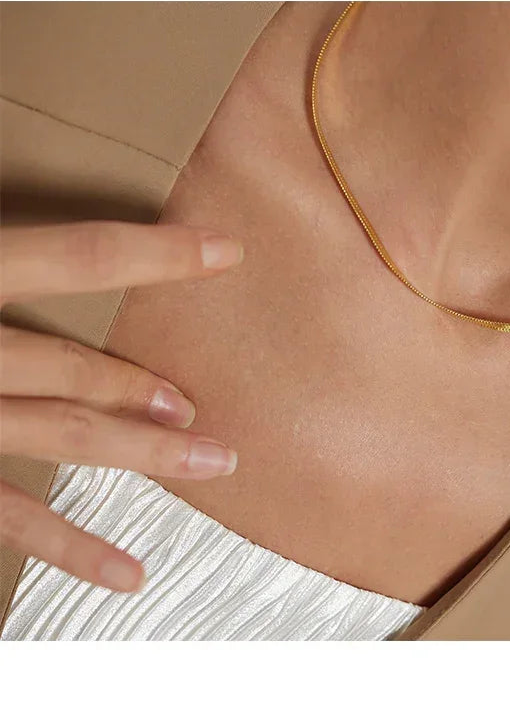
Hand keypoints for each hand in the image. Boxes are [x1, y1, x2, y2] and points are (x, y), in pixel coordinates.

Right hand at [0, 221, 242, 592]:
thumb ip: (3, 251)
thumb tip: (29, 195)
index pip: (73, 257)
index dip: (156, 255)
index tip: (228, 252)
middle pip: (71, 366)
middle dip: (144, 383)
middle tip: (207, 402)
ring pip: (58, 437)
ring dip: (140, 453)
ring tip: (215, 463)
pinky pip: (10, 517)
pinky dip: (70, 548)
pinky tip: (130, 574)